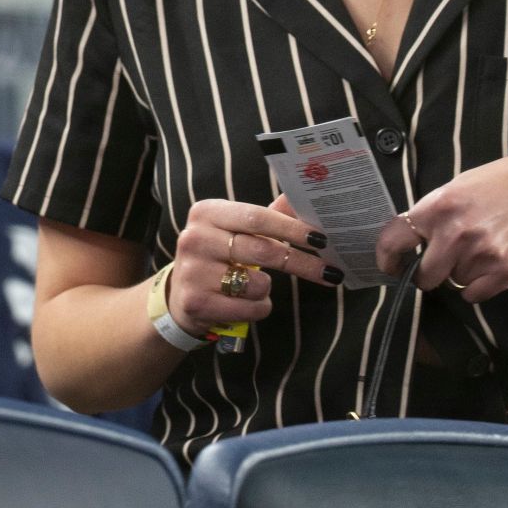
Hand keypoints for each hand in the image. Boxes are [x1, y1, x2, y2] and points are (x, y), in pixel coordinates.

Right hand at [168, 198, 342, 338]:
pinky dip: (258, 308)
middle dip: (301, 262)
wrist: (179, 297)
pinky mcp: (195, 303)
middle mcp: (196, 238)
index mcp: (208, 212)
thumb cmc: (218, 257)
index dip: (292, 228)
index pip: (257, 217)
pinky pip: (249, 308)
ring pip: (257, 283)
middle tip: (328, 271)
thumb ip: (269, 215)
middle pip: (262, 250)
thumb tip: (301, 199)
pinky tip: (245, 304)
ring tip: (254, 288)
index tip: (321, 238)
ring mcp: (193, 272)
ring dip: (268, 290)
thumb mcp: (236, 231)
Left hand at [375, 158, 507, 303]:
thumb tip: (407, 243)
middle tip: (441, 263)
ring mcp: (480, 254)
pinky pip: (474, 294)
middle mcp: (455, 233)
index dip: (387, 259)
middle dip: (429, 274)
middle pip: (424, 277)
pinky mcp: (504, 271)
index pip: (394, 241)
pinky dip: (478, 285)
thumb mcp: (454, 188)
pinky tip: (490, 262)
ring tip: (478, 249)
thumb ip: (430, 215)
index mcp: (437, 208)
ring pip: (453, 284)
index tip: (391, 267)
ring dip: (460, 273)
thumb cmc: (493, 186)